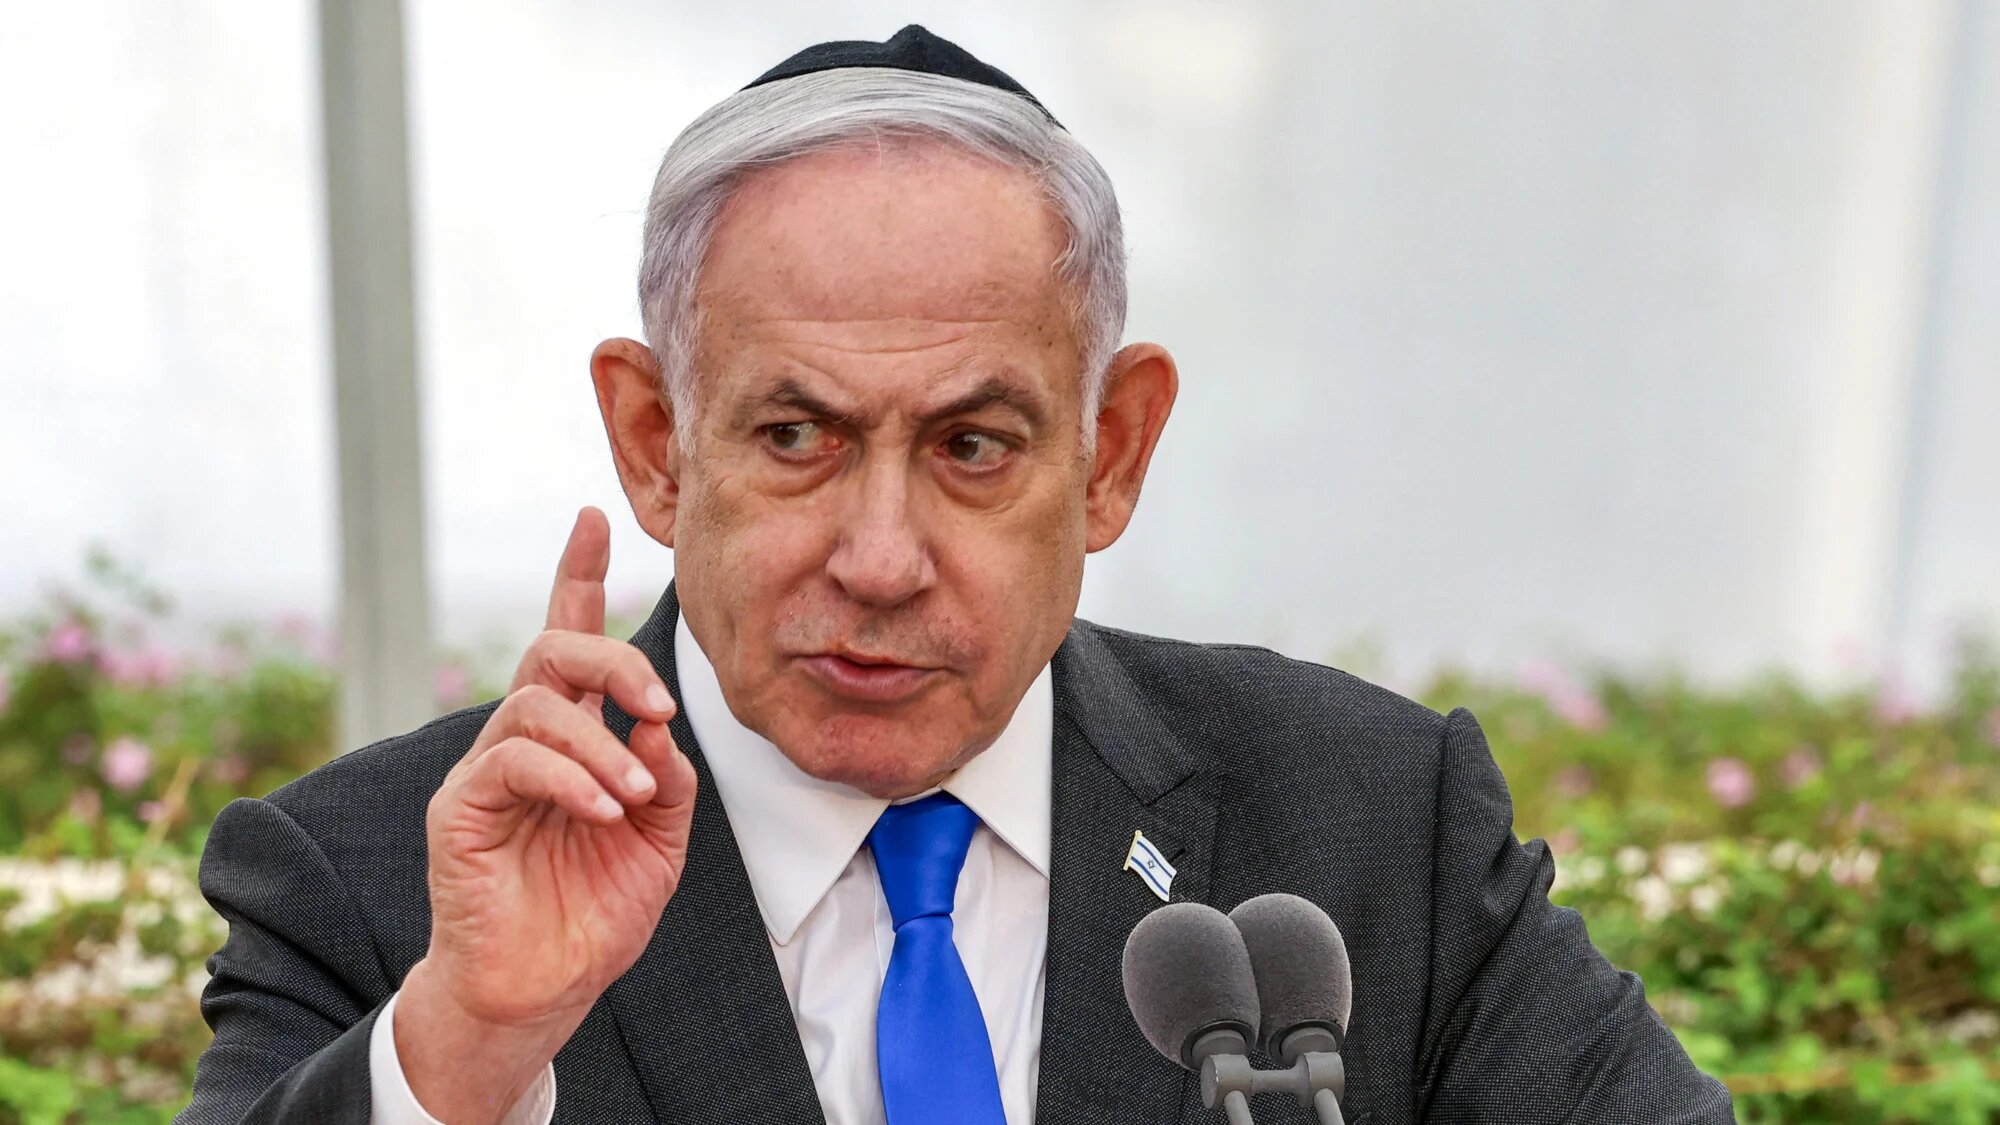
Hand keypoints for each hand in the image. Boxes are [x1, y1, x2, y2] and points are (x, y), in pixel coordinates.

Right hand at [396, 507, 695, 1122]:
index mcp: (572, 736)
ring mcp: (487, 771)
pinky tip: (602, 807)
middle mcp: (525, 741)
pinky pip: (513, 761)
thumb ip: (668, 777)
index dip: (578, 574)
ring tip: (633, 792)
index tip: (593, 518)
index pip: (570, 637)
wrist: (544, 991)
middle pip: (553, 649)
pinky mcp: (460, 810)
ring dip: (599, 741)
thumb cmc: (595, 913)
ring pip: (535, 704)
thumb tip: (660, 723)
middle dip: (613, 655)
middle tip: (663, 701)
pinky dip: (569, 776)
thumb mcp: (660, 841)